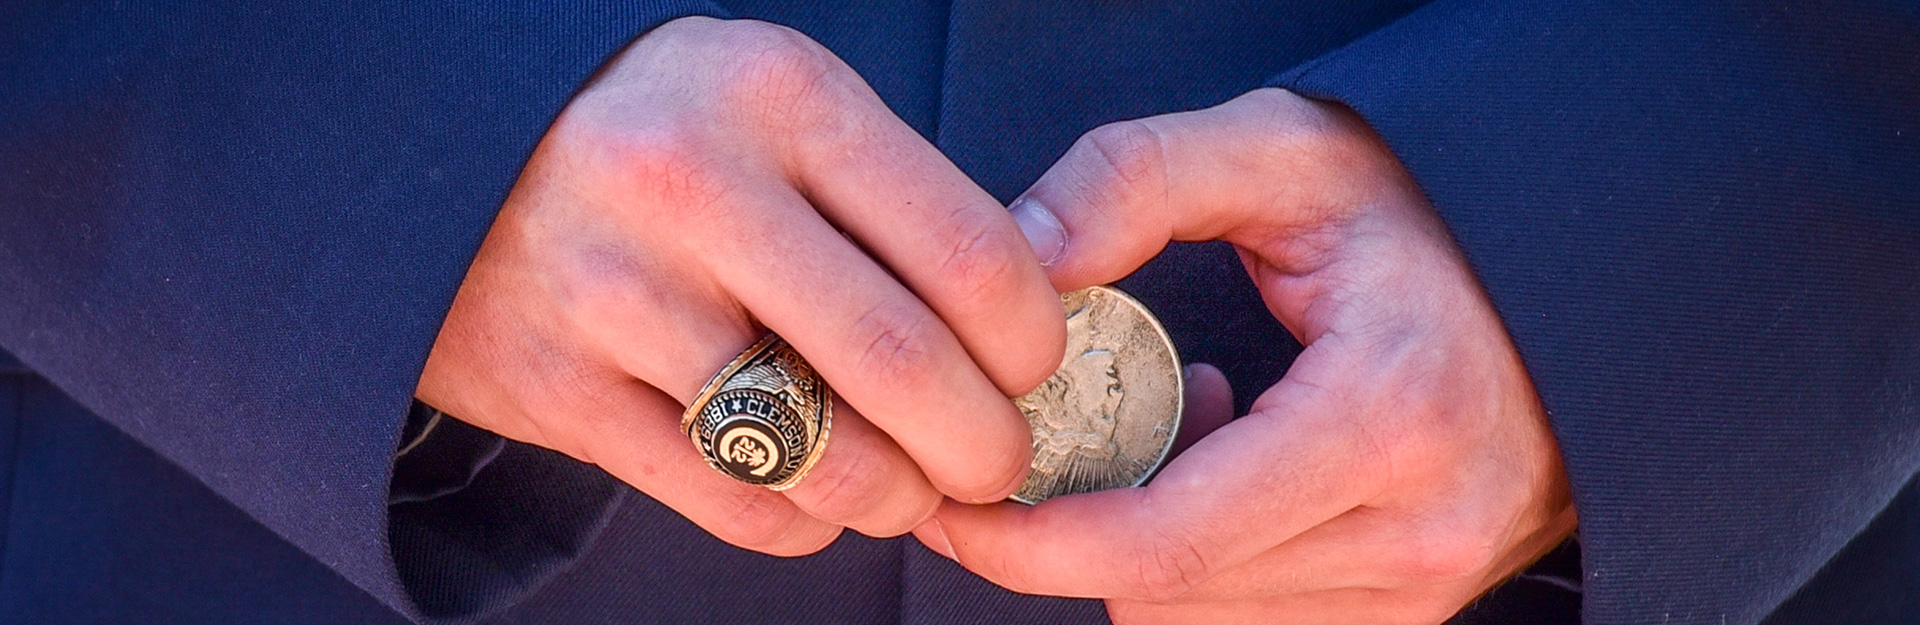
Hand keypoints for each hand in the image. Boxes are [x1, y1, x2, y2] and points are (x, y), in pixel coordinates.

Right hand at [416, 17, 1064, 554]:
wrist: (440, 154)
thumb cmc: (665, 136)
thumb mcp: (779, 107)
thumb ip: (903, 193)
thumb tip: (1052, 301)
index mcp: (780, 95)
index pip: (967, 248)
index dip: (1030, 340)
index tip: (1029, 369)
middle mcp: (691, 183)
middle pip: (902, 362)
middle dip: (983, 444)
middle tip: (995, 461)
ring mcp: (613, 291)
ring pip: (821, 454)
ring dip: (896, 497)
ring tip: (905, 485)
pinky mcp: (555, 386)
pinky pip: (733, 501)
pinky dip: (803, 519)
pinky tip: (809, 488)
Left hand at [915, 89, 1576, 623]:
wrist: (1565, 276)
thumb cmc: (1422, 213)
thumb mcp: (1281, 150)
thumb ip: (1135, 180)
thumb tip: (1022, 260)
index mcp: (1388, 417)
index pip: (1167, 543)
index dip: (1036, 545)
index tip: (957, 507)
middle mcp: (1421, 527)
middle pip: (1170, 594)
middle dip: (1068, 536)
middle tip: (1032, 443)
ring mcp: (1429, 584)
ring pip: (1202, 621)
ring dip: (1140, 544)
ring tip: (1174, 419)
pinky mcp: (1418, 609)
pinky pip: (1254, 623)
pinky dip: (1200, 564)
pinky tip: (1223, 462)